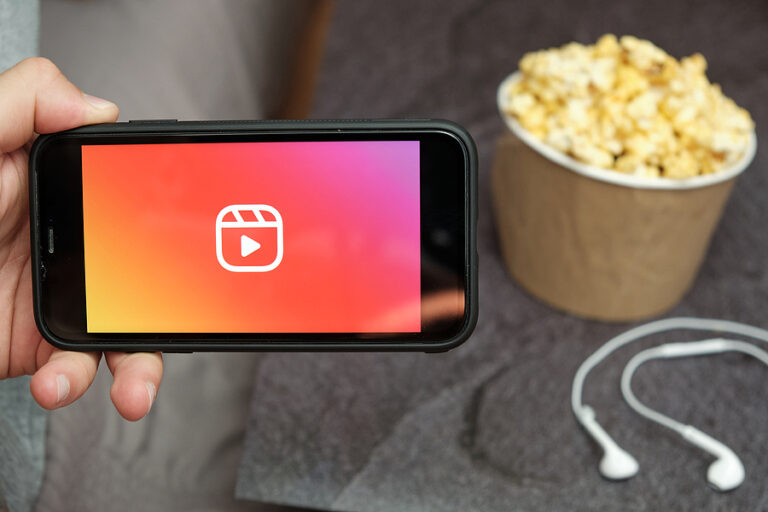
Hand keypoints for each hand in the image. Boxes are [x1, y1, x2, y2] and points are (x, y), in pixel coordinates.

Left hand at [0, 58, 162, 420]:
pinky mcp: (44, 344)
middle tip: (184, 321)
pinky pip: (85, 367)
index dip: (171, 213)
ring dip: (142, 366)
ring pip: (131, 330)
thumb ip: (21, 103)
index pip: (135, 198)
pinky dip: (80, 382)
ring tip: (133, 391)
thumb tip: (97, 107)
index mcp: (61, 193)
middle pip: (152, 272)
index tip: (189, 231)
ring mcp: (64, 299)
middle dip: (176, 304)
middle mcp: (73, 246)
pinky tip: (58, 384)